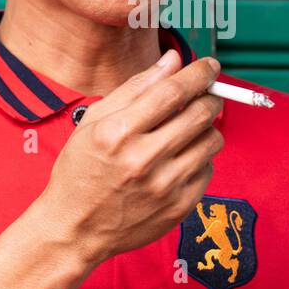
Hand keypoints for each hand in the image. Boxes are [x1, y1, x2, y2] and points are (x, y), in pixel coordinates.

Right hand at [37, 49, 223, 268]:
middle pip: (201, 113)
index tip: (209, 65)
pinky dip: (200, 157)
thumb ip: (136, 87)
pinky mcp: (180, 206)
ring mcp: (165, 186)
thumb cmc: (81, 170)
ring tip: (189, 128)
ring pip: (212, 140)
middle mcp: (144, 159)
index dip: (199, 73)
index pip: (173, 91)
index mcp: (119, 132)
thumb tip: (173, 60)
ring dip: (207, 126)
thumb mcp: (94, 121)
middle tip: (207, 92)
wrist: (76, 228)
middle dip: (210, 95)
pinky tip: (179, 158)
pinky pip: (209, 169)